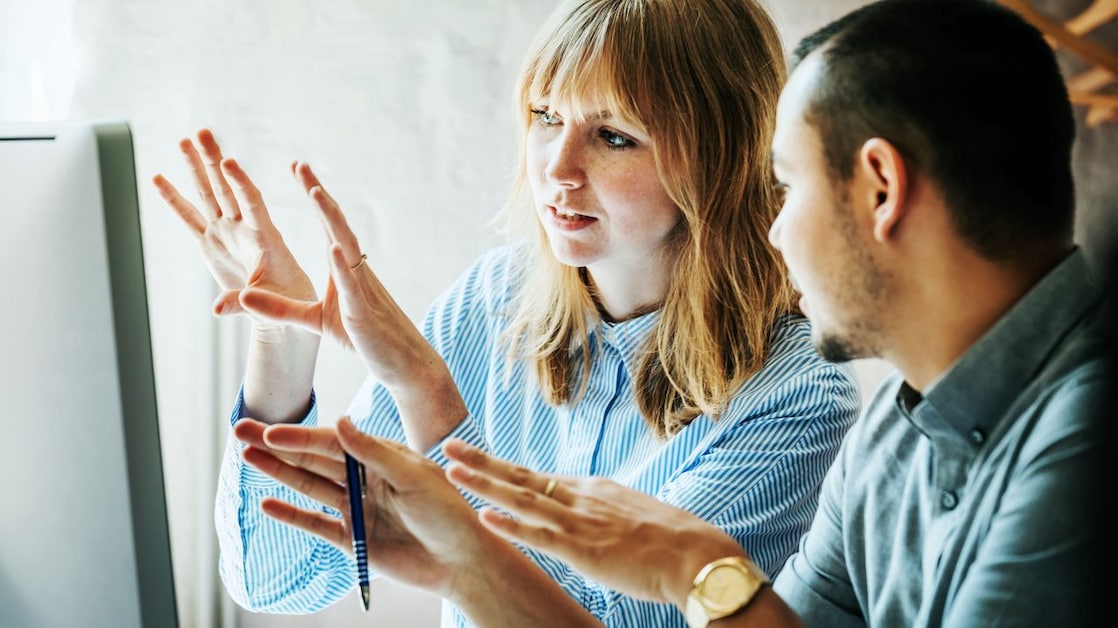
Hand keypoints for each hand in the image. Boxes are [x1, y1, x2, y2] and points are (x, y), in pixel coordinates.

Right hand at [152, 129, 316, 324]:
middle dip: (213, 161)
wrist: (282, 306)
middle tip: (202, 133)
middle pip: (226, 188)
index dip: (240, 183)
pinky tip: (158, 178)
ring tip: (183, 140)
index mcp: (265, 237)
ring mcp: (225, 232)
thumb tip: (216, 311)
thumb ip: (243, 303)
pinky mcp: (211, 243)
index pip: (252, 203)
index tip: (229, 162)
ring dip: (196, 169)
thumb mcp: (271, 304)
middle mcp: (243, 228)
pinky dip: (173, 200)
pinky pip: (188, 218)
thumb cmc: (287, 301)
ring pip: (208, 195)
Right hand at [234, 416, 493, 597]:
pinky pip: (316, 525)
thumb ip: (374, 452)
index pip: (332, 442)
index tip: (271, 430)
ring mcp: (357, 509)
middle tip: (240, 429)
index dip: (300, 437)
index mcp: (381, 457)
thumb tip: (340, 422)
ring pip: (310, 486)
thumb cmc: (449, 511)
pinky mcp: (354, 540)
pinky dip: (292, 515)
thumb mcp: (414, 476)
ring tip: (247, 457)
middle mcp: (365, 479)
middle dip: (277, 445)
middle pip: (313, 459)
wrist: (462, 560)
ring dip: (278, 472)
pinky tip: (267, 503)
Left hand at [236, 162, 467, 448]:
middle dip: (318, 193)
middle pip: (336, 223)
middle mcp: (355, 270)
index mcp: (345, 269)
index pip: (328, 224)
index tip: (298, 168)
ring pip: (346, 245)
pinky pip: (353, 285)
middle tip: (300, 164)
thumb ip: (280, 309)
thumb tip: (244, 296)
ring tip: (315, 192)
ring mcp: (362, 288)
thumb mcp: (315, 321)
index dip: (314, 196)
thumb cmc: (364, 338)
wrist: (403, 363)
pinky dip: (342, 265)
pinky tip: (334, 247)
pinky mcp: (363, 312)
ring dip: (331, 218)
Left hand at [443, 439, 746, 608]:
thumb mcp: (630, 515)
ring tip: (451, 471)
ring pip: (522, 499)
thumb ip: (604, 513)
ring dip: (484, 485)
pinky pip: (541, 536)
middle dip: (481, 462)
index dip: (501, 467)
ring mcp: (581, 522)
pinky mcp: (584, 550)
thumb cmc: (672, 541)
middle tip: (447, 445)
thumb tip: (590, 517)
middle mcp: (581, 498)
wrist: (698, 555)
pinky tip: (484, 517)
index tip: (473, 456)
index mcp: (592, 490)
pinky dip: (510, 526)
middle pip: (521, 476)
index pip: (536, 477)